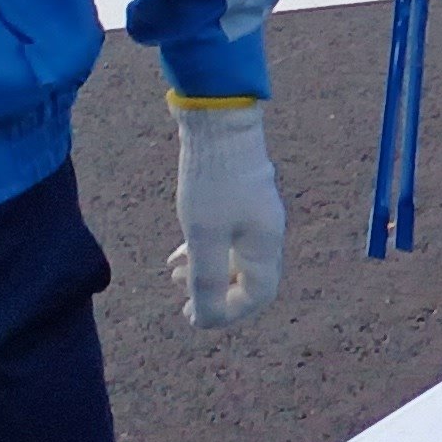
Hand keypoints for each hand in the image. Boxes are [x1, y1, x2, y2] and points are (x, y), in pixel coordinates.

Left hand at [168, 99, 284, 331]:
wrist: (219, 121)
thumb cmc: (213, 180)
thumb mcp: (204, 236)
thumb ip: (206, 280)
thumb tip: (205, 320)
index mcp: (266, 244)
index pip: (257, 296)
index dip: (226, 313)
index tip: (190, 314)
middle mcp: (267, 232)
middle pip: (248, 280)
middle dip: (213, 294)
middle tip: (179, 292)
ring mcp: (255, 213)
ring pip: (235, 258)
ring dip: (206, 271)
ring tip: (174, 271)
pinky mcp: (240, 198)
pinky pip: (228, 237)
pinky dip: (205, 249)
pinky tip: (180, 249)